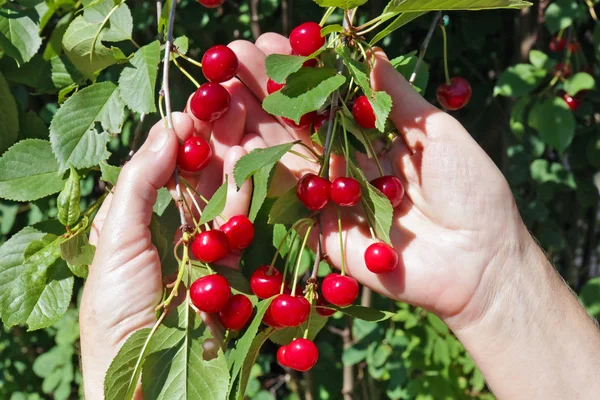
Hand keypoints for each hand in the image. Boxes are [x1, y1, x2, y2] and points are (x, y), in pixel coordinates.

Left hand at [80, 109, 251, 397]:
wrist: (149, 380)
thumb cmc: (117, 309)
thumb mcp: (116, 241)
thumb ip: (140, 185)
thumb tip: (166, 129)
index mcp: (138, 222)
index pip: (161, 170)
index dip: (177, 140)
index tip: (197, 111)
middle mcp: (174, 231)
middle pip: (196, 180)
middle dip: (212, 146)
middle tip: (231, 113)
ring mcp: (206, 250)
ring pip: (223, 199)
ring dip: (233, 168)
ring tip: (244, 137)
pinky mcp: (233, 270)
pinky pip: (241, 230)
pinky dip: (246, 204)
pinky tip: (250, 177)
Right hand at [226, 33, 525, 328]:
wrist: (480, 263)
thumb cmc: (473, 192)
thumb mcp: (439, 134)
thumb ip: (399, 99)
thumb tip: (369, 54)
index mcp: (376, 139)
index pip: (331, 100)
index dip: (305, 73)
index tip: (277, 43)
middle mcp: (349, 165)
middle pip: (301, 125)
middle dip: (268, 90)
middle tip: (235, 56)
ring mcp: (333, 198)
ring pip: (288, 156)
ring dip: (255, 121)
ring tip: (224, 86)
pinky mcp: (323, 232)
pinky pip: (290, 199)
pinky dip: (263, 170)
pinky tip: (237, 137)